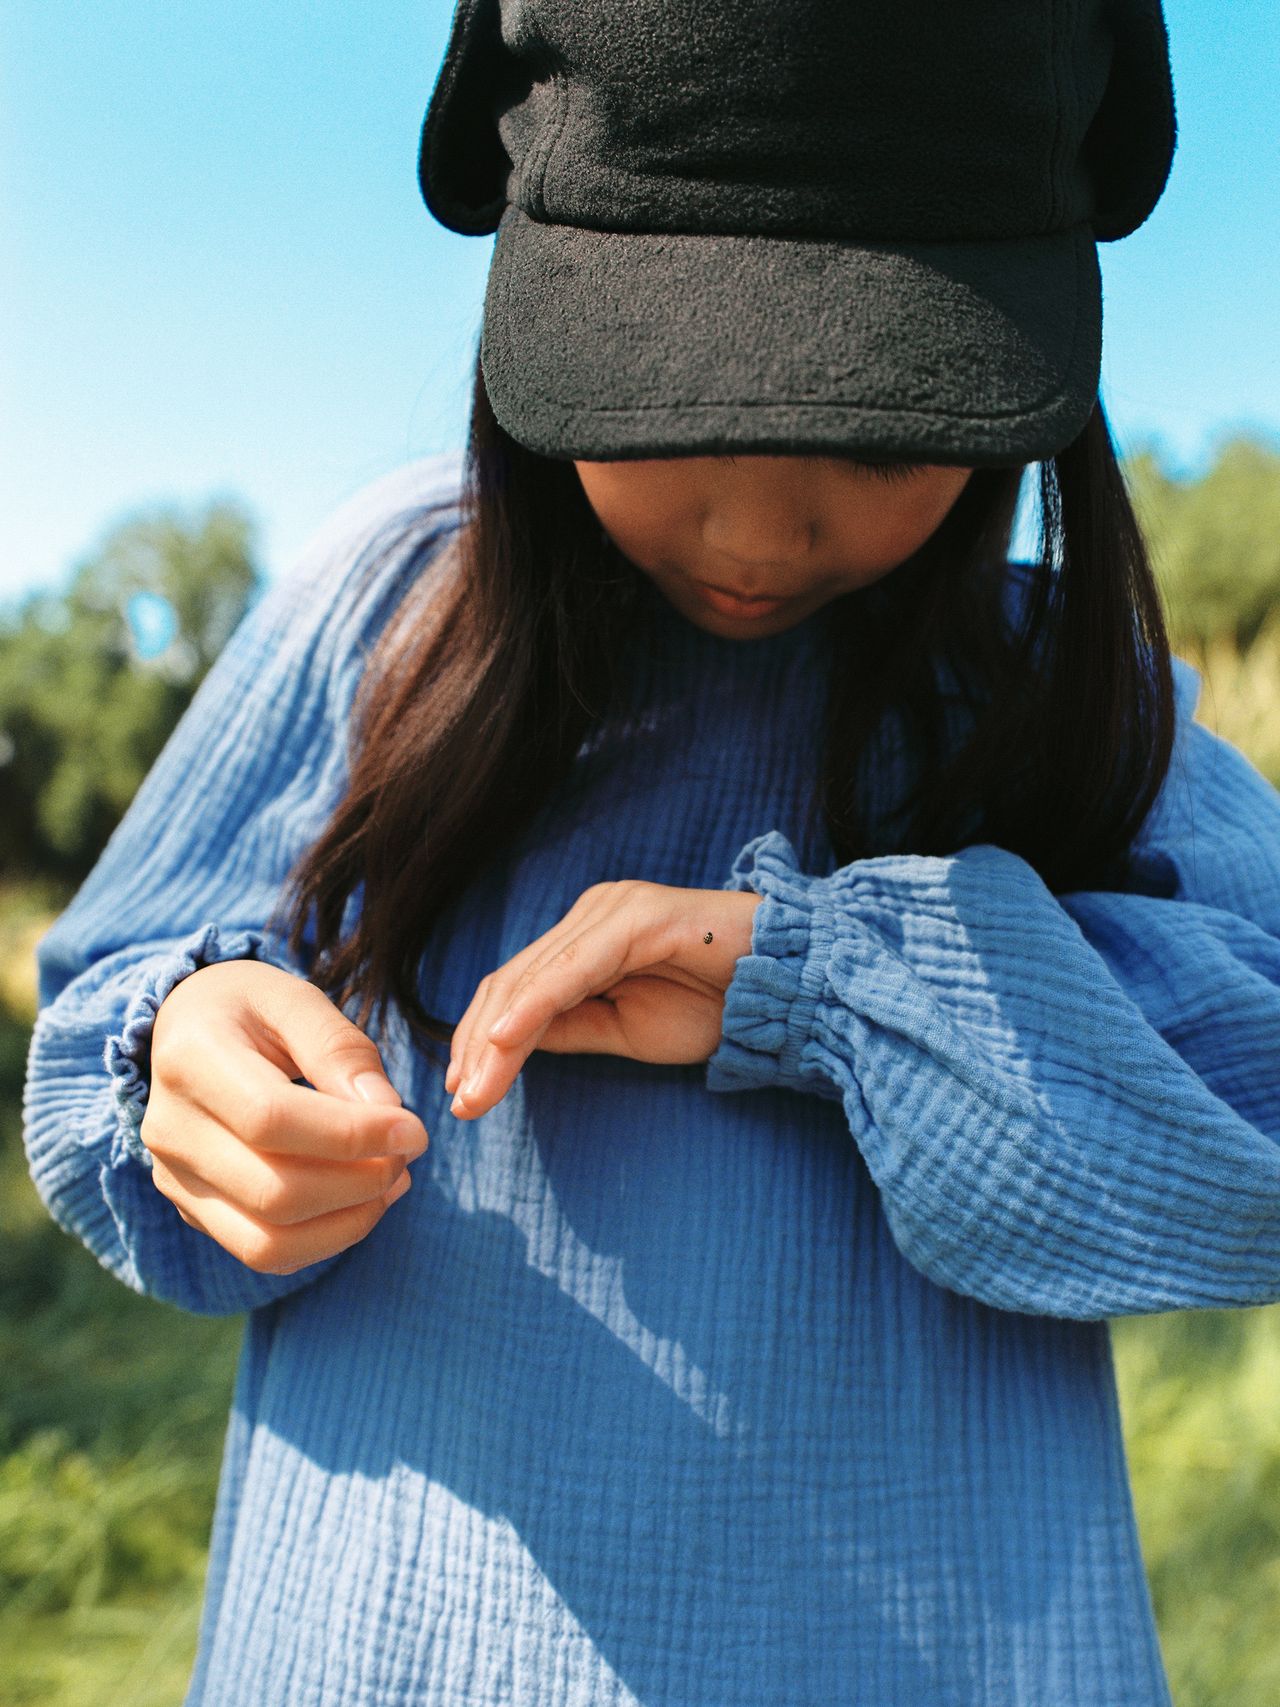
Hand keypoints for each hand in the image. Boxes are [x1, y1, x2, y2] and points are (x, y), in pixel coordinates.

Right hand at [143, 959, 428, 1273]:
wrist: (186, 1028)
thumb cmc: (249, 1007)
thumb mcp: (296, 1001)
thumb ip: (341, 1052)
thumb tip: (389, 1116)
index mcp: (191, 1061)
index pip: (272, 1120)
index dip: (353, 1135)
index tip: (415, 1129)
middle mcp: (171, 1131)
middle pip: (273, 1193)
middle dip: (360, 1183)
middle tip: (408, 1152)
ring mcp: (175, 1179)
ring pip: (267, 1243)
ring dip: (348, 1222)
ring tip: (394, 1180)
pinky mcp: (193, 1209)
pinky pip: (264, 1250)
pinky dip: (325, 1237)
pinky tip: (362, 1200)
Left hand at [444, 880, 761, 1117]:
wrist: (790, 988)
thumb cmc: (718, 1006)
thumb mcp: (627, 1029)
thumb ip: (570, 1028)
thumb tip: (509, 1044)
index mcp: (585, 936)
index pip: (515, 988)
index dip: (480, 1041)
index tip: (462, 1095)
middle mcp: (591, 913)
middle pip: (512, 981)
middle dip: (478, 1046)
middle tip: (462, 1104)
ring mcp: (611, 910)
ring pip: (531, 977)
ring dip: (496, 1039)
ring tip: (477, 1090)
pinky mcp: (635, 918)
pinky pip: (571, 969)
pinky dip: (533, 1007)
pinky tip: (506, 1042)